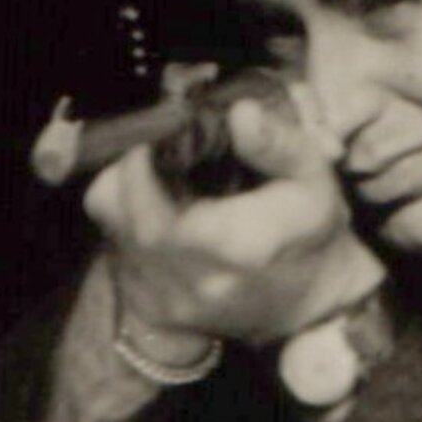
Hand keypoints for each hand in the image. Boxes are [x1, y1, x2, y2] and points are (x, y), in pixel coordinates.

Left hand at [83, 85, 381, 349]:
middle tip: (158, 146)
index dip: (136, 161)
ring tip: (166, 179)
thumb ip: (278, 143)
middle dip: (127, 166)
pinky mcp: (151, 309)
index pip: (149, 207)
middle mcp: (190, 283)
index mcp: (232, 248)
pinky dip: (129, 222)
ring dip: (126, 191)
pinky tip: (166, 213)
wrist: (307, 302)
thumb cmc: (310, 231)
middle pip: (115, 209)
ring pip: (109, 226)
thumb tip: (241, 112)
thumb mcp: (312, 179)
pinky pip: (116, 250)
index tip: (155, 129)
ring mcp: (166, 302)